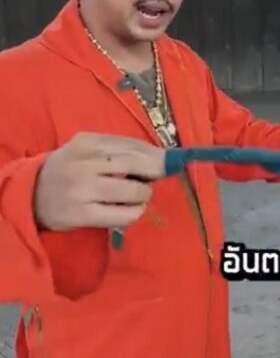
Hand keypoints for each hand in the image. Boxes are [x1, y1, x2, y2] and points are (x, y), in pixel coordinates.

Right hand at [34, 132, 165, 231]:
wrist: (32, 195)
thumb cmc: (68, 169)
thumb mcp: (86, 150)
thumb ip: (118, 150)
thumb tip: (161, 158)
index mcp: (86, 142)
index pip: (131, 145)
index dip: (155, 154)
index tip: (168, 161)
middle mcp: (84, 163)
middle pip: (136, 164)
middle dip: (154, 172)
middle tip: (155, 178)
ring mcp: (83, 190)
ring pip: (134, 190)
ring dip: (144, 194)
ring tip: (138, 195)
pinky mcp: (83, 214)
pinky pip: (123, 215)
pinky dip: (135, 213)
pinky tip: (131, 210)